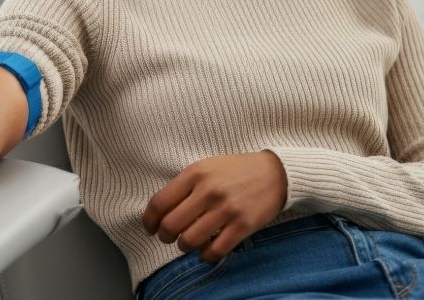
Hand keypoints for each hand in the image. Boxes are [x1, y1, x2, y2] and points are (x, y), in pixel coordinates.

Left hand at [142, 151, 287, 262]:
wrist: (274, 173)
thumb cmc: (234, 171)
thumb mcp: (205, 167)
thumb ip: (183, 186)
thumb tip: (160, 212)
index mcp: (195, 173)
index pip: (160, 202)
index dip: (149, 220)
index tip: (150, 228)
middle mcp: (208, 190)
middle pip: (171, 225)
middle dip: (165, 236)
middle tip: (168, 237)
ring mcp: (226, 209)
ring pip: (190, 240)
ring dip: (184, 247)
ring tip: (187, 243)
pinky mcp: (243, 225)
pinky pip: (215, 251)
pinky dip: (206, 255)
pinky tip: (206, 249)